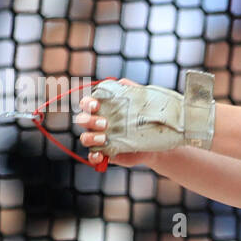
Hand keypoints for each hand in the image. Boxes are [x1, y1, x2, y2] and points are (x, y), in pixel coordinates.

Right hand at [76, 71, 215, 163]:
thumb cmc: (147, 116)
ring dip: (90, 138)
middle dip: (89, 120)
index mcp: (103, 108)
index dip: (87, 103)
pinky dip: (94, 157)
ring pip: (85, 138)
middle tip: (104, 123)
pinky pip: (93, 157)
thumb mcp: (141, 100)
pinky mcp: (107, 153)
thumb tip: (122, 82)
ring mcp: (100, 139)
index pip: (87, 103)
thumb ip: (131, 89)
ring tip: (104, 138)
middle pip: (82, 120)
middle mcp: (98, 123)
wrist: (158, 138)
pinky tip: (101, 156)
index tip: (96, 104)